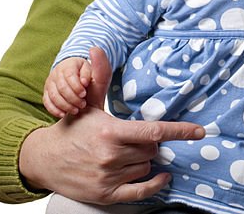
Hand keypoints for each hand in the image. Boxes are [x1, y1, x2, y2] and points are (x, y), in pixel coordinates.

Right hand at [20, 47, 205, 203]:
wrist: (43, 160)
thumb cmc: (71, 128)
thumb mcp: (87, 102)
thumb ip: (99, 78)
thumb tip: (97, 48)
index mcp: (110, 131)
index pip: (153, 131)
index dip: (179, 131)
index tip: (200, 132)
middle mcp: (110, 155)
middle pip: (152, 149)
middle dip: (148, 143)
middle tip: (131, 138)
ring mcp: (108, 177)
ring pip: (146, 167)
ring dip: (143, 161)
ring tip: (122, 154)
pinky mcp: (105, 194)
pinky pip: (141, 192)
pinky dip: (155, 185)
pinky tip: (162, 177)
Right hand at [44, 57, 92, 117]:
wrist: (83, 87)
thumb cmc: (92, 80)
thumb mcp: (98, 71)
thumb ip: (99, 62)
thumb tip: (89, 61)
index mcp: (70, 64)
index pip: (69, 76)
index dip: (76, 86)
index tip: (84, 94)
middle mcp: (57, 72)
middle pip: (61, 87)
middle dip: (72, 98)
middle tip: (82, 104)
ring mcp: (50, 83)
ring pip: (53, 96)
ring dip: (65, 105)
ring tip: (76, 110)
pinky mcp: (47, 93)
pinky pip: (47, 102)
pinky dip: (54, 109)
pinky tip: (64, 114)